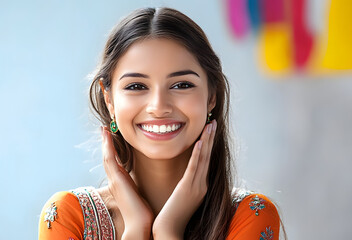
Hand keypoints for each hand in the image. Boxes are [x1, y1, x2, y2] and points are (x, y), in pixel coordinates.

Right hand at [102, 127, 152, 239]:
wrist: (140, 225)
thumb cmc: (143, 213)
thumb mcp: (139, 195)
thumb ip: (136, 187)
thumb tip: (140, 184)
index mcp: (120, 183)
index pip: (113, 163)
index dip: (111, 150)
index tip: (110, 139)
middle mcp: (114, 180)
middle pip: (107, 158)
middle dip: (105, 144)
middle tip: (103, 130)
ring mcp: (113, 180)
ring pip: (106, 156)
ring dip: (104, 142)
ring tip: (104, 130)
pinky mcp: (116, 179)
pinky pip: (110, 159)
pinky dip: (107, 147)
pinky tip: (107, 137)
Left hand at [152, 120, 216, 238]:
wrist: (169, 231)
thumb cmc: (171, 216)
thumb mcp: (181, 196)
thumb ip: (185, 185)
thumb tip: (184, 176)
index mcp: (199, 185)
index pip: (205, 160)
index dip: (208, 144)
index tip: (209, 129)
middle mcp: (201, 184)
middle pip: (208, 156)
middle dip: (211, 138)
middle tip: (213, 121)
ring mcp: (196, 187)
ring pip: (204, 159)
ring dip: (207, 141)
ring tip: (210, 125)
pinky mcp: (187, 189)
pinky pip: (194, 168)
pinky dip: (198, 155)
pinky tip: (199, 143)